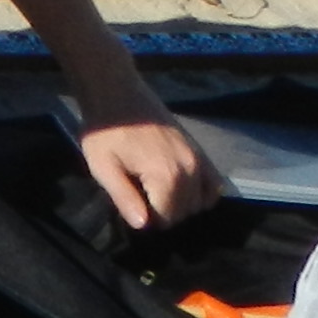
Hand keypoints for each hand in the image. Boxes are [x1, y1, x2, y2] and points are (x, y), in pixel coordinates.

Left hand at [80, 113, 219, 229]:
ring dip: (181, 204)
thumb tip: (143, 225)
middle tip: (140, 195)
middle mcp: (190, 169)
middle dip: (163, 212)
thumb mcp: (102, 166)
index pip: (166, 219)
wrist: (115, 92)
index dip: (146, 218)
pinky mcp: (200, 150)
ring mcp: (198, 158)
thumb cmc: (105, 130)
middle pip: (184, 213)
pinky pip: (214, 184)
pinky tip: (180, 189)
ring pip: (201, 203)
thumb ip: (124, 197)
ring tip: (156, 191)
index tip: (130, 202)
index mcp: (166, 175)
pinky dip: (202, 193)